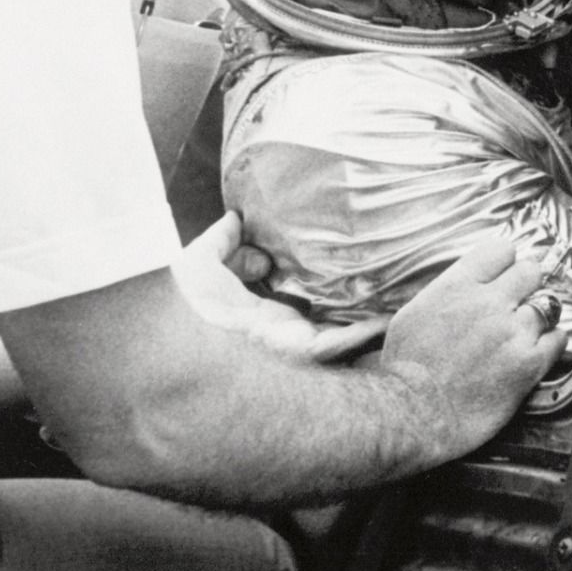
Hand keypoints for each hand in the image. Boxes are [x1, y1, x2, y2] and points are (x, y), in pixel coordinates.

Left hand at [171, 211, 389, 362]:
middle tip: (373, 274)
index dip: (308, 278)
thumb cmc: (181, 308)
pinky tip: (389, 316)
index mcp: (256, 316)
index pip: (290, 297)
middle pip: (321, 317)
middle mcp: (280, 334)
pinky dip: (367, 331)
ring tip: (395, 295)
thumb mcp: (198, 264)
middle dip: (346, 302)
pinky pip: (344, 342)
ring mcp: (295, 346)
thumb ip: (219, 241)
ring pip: (340, 333)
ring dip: (365, 318)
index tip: (326, 253)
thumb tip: (236, 218)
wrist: (176, 342)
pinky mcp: (304, 353)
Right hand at [378, 234, 564, 459]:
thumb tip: (465, 288)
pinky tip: (537, 352)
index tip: (503, 277)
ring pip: (547, 305)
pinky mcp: (529, 363)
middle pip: (531, 271)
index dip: (504, 264)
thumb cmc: (406, 368)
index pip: (501, 250)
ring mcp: (512, 331)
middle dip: (526, 285)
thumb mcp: (414, 312)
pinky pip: (558, 339)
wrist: (414, 411)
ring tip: (523, 334)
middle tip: (517, 303)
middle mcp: (489, 302)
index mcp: (458, 285)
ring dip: (537, 318)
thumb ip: (447, 293)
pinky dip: (551, 343)